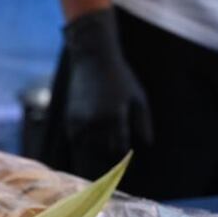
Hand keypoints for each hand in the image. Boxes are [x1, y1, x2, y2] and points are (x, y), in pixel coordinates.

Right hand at [63, 8, 153, 177]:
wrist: (93, 58)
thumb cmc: (120, 77)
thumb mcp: (138, 96)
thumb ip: (143, 121)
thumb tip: (147, 144)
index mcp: (115, 116)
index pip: (119, 146)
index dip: (123, 153)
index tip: (125, 158)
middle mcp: (96, 121)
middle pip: (104, 148)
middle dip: (110, 150)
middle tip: (113, 156)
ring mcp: (80, 120)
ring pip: (88, 147)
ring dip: (96, 148)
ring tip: (101, 147)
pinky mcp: (70, 118)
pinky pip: (77, 140)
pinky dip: (83, 141)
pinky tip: (89, 138)